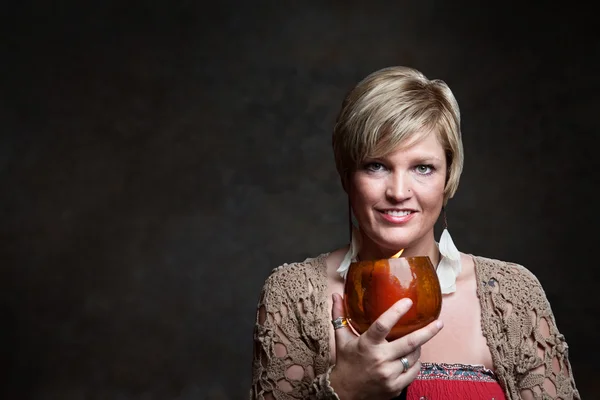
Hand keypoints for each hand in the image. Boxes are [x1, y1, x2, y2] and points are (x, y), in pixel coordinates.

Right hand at [328, 293, 443, 399]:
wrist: (344, 393)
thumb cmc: (345, 362)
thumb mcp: (341, 339)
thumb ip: (340, 316)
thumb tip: (335, 295)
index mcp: (366, 344)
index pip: (383, 325)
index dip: (396, 312)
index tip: (408, 302)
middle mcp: (379, 359)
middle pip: (409, 342)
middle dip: (427, 332)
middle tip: (439, 323)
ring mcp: (388, 375)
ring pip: (413, 357)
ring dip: (418, 348)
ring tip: (416, 342)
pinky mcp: (395, 387)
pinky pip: (413, 372)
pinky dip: (415, 363)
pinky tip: (411, 358)